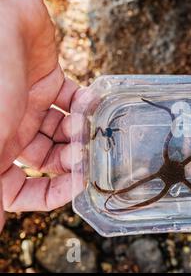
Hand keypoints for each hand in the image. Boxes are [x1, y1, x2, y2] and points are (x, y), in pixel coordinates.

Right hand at [0, 0, 79, 230]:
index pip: (20, 191)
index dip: (49, 194)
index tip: (75, 185)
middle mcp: (10, 131)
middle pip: (49, 161)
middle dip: (72, 160)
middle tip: (87, 152)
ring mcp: (27, 105)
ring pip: (64, 132)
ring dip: (80, 131)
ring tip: (86, 123)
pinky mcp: (46, 81)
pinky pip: (73, 101)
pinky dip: (86, 104)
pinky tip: (94, 101)